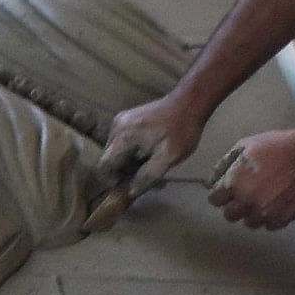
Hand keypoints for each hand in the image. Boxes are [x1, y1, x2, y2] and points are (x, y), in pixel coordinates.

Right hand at [85, 96, 206, 227]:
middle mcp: (116, 128)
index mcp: (122, 137)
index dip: (111, 180)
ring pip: (116, 150)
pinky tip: (148, 153)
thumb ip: (147, 176)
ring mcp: (121, 121)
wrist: (190, 102)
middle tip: (144, 179)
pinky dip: (132, 151)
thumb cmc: (181, 130)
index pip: (104, 165)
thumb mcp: (168, 158)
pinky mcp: (128, 118)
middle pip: (110, 158)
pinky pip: (122, 141)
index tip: (126, 187)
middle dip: (123, 171)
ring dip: (128, 162)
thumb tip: (131, 192)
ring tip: (150, 166)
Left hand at [210, 124, 294, 229]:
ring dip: (253, 214)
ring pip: (249, 223)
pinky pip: (269, 226)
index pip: (214, 200)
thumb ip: (226, 163)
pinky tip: (276, 204)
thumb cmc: (278, 146)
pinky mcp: (281, 219)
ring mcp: (264, 213)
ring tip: (263, 200)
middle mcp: (246, 201)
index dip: (221, 194)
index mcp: (234, 183)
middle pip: (229, 215)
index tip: (228, 191)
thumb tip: (215, 179)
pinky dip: (270, 218)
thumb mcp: (246, 145)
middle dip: (235, 206)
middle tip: (245, 196)